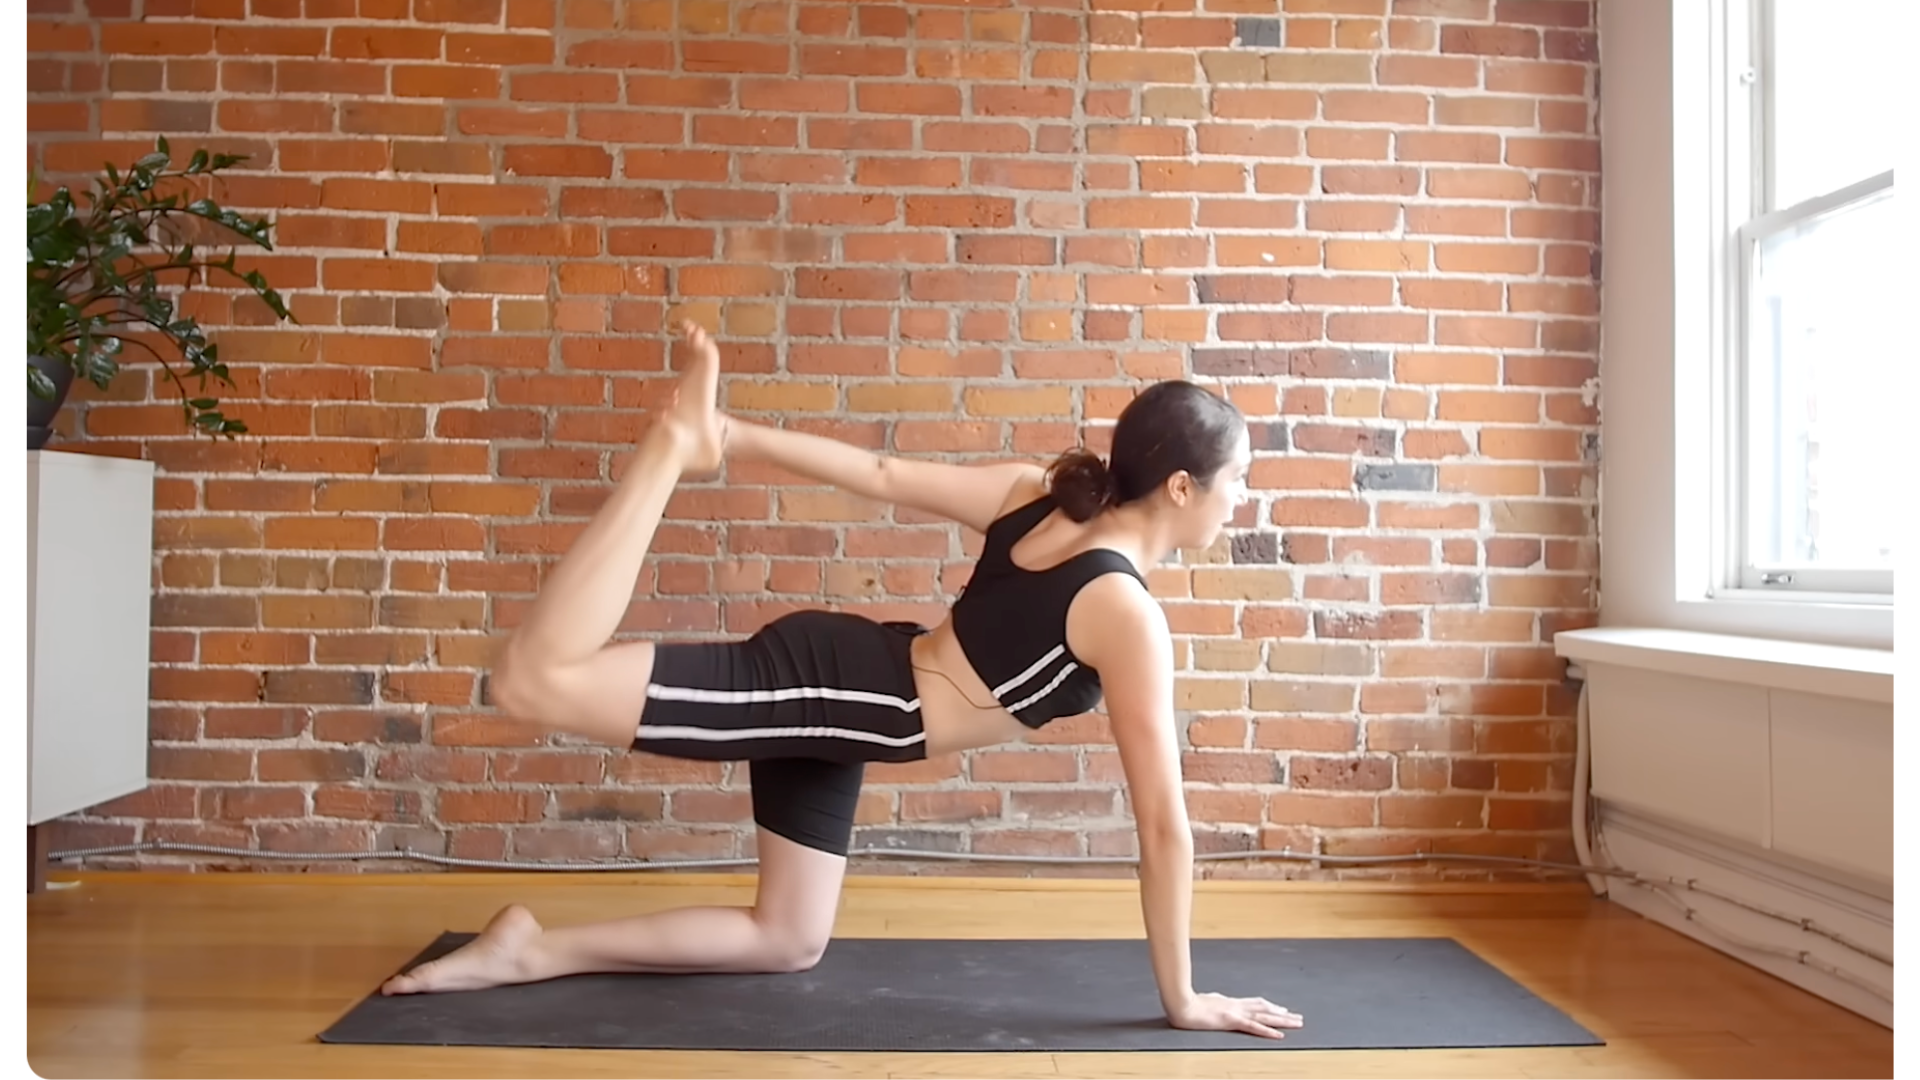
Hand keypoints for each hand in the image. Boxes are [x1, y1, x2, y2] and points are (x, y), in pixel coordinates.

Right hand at [1167, 991, 1303, 1039]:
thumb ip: (1213, 1001)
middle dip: (1282, 1014)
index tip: (1282, 1009)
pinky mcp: (1231, 1021)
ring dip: (1282, 1021)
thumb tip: (1216, 1000)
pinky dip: (1268, 1032)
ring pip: (1264, 1016)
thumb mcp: (1204, 1001)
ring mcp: (1235, 1012)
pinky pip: (1254, 1027)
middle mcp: (1236, 1005)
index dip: (1270, 1006)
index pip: (1255, 1003)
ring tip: (1297, 1023)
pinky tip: (1279, 1035)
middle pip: (1265, 1008)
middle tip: (1298, 1017)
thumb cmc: (1187, 1003)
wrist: (1180, 1003)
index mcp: (1230, 1002)